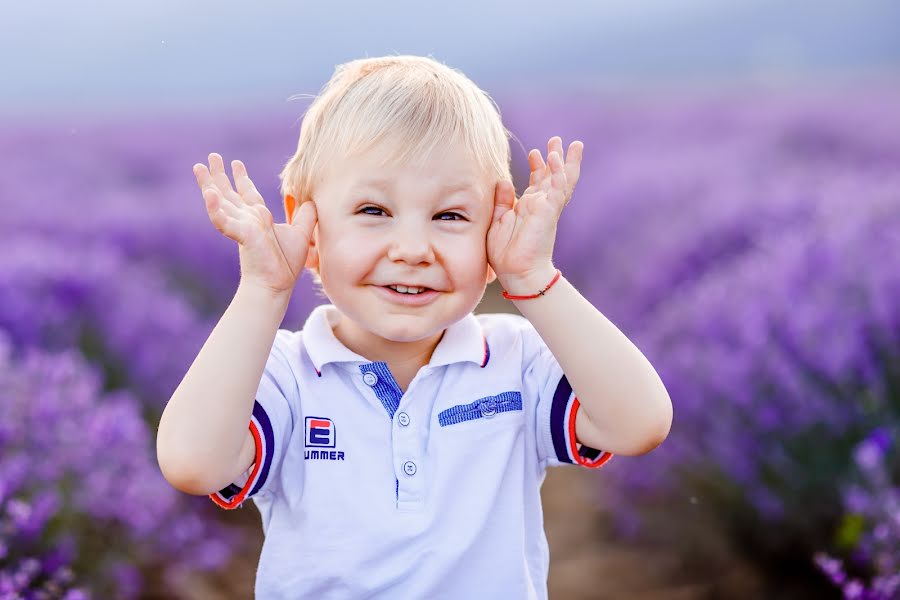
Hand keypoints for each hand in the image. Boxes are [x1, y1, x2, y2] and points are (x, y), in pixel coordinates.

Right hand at [193, 153, 316, 295]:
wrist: (277, 284)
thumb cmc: (286, 264)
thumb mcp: (301, 233)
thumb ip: (306, 216)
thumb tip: (311, 200)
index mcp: (259, 217)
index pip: (248, 193)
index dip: (241, 178)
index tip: (236, 163)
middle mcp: (247, 218)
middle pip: (229, 192)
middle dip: (219, 174)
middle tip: (211, 156)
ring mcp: (241, 225)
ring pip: (220, 201)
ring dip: (208, 184)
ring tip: (198, 167)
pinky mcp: (240, 234)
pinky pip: (223, 220)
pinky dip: (215, 208)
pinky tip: (209, 194)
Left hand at [487, 136, 582, 290]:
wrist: (516, 272)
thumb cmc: (506, 253)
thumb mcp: (498, 220)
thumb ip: (502, 200)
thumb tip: (503, 181)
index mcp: (528, 206)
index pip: (537, 181)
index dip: (537, 166)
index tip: (534, 152)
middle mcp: (540, 205)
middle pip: (553, 176)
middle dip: (556, 157)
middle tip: (557, 140)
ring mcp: (547, 207)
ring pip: (562, 180)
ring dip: (565, 162)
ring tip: (572, 145)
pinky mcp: (549, 212)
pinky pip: (557, 189)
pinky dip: (558, 173)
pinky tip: (556, 159)